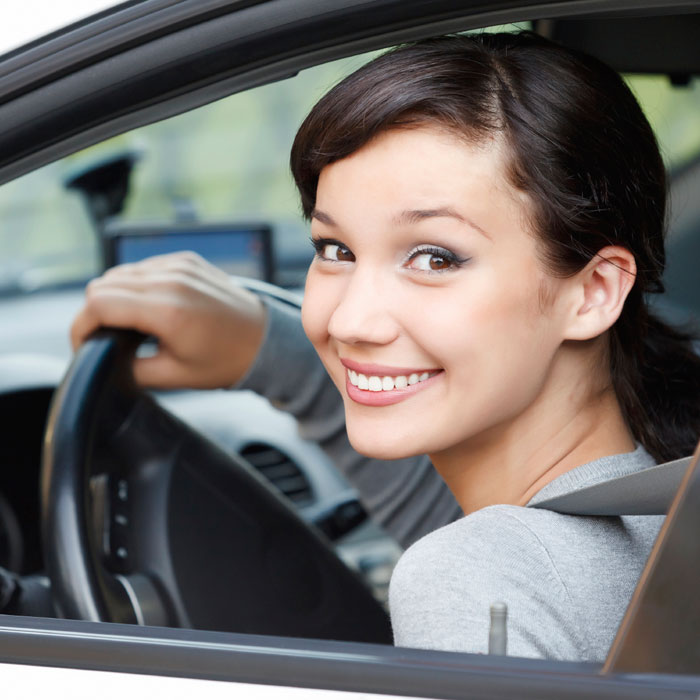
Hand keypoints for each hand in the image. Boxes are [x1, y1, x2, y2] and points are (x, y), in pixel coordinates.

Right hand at [70, 252, 265, 388]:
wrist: (264, 340)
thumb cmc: (226, 361)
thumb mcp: (174, 376)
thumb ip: (130, 368)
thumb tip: (103, 359)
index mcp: (168, 310)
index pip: (98, 303)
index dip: (81, 327)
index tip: (83, 346)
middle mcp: (172, 280)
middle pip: (103, 284)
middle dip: (94, 314)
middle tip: (105, 339)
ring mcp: (180, 265)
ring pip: (120, 273)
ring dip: (114, 297)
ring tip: (128, 325)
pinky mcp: (186, 259)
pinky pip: (143, 267)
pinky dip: (136, 285)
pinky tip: (149, 308)